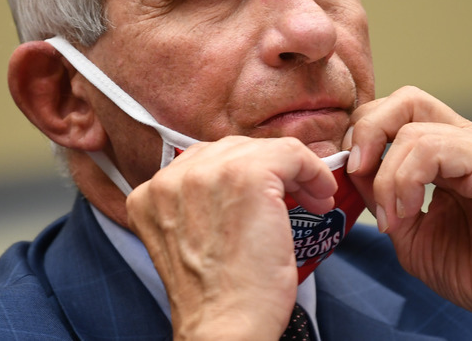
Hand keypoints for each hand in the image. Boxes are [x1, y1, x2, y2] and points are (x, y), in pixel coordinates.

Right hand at [125, 136, 335, 340]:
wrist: (225, 326)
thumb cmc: (219, 298)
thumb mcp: (194, 242)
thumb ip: (200, 207)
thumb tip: (242, 188)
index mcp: (150, 194)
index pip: (204, 162)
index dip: (243, 175)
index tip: (269, 196)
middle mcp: (171, 177)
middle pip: (232, 150)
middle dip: (270, 171)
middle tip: (298, 197)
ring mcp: (207, 173)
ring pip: (263, 150)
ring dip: (294, 171)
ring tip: (313, 199)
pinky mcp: (247, 176)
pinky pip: (291, 153)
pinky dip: (313, 171)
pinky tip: (321, 195)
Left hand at [343, 87, 471, 339]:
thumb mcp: (409, 230)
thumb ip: (380, 196)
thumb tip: (352, 169)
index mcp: (446, 151)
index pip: (397, 111)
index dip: (364, 134)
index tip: (350, 174)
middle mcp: (465, 140)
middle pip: (406, 99)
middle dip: (368, 130)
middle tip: (356, 172)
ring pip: (412, 128)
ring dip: (386, 175)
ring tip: (392, 216)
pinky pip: (434, 149)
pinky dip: (406, 181)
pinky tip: (407, 213)